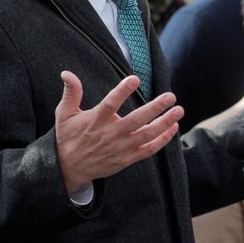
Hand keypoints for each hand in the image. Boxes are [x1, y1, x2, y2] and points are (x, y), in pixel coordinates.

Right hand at [55, 71, 183, 193]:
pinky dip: (162, 140)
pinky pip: (148, 150)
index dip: (122, 91)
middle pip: (135, 120)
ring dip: (164, 123)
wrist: (68, 170)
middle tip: (171, 96)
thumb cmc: (68, 137)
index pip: (110, 104)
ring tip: (179, 110)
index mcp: (95, 121)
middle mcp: (109, 135)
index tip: (135, 78)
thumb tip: (66, 72)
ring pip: (146, 135)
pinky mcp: (126, 159)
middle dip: (155, 108)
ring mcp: (120, 148)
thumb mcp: (63, 114)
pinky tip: (173, 127)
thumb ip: (71, 93)